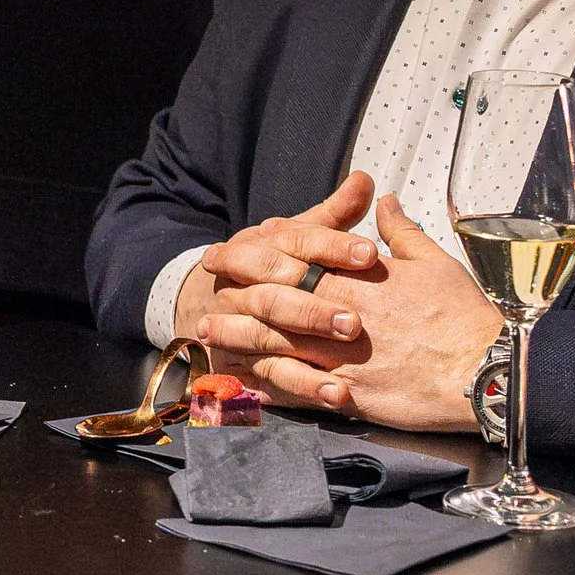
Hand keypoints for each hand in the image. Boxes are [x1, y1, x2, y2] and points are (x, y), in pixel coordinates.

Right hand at [179, 171, 380, 405]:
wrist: (206, 305)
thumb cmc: (274, 268)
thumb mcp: (299, 237)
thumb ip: (334, 215)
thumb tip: (365, 179)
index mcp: (259, 246)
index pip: (295, 243)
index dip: (331, 247)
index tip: (369, 254)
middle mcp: (243, 284)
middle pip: (276, 293)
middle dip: (314, 307)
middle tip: (355, 321)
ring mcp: (239, 325)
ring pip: (268, 336)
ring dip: (306, 349)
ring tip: (344, 365)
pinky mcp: (245, 364)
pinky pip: (272, 378)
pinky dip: (303, 386)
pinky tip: (336, 395)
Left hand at [192, 190, 496, 432]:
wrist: (486, 372)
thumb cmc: (463, 316)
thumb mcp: (432, 262)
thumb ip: (400, 232)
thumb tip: (384, 201)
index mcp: (355, 279)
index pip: (294, 258)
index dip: (257, 253)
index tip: (229, 250)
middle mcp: (338, 315)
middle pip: (273, 299)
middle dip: (235, 292)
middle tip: (203, 290)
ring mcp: (339, 358)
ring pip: (275, 343)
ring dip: (238, 337)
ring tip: (207, 334)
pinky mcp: (348, 395)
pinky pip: (298, 389)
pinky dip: (268, 384)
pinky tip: (244, 382)